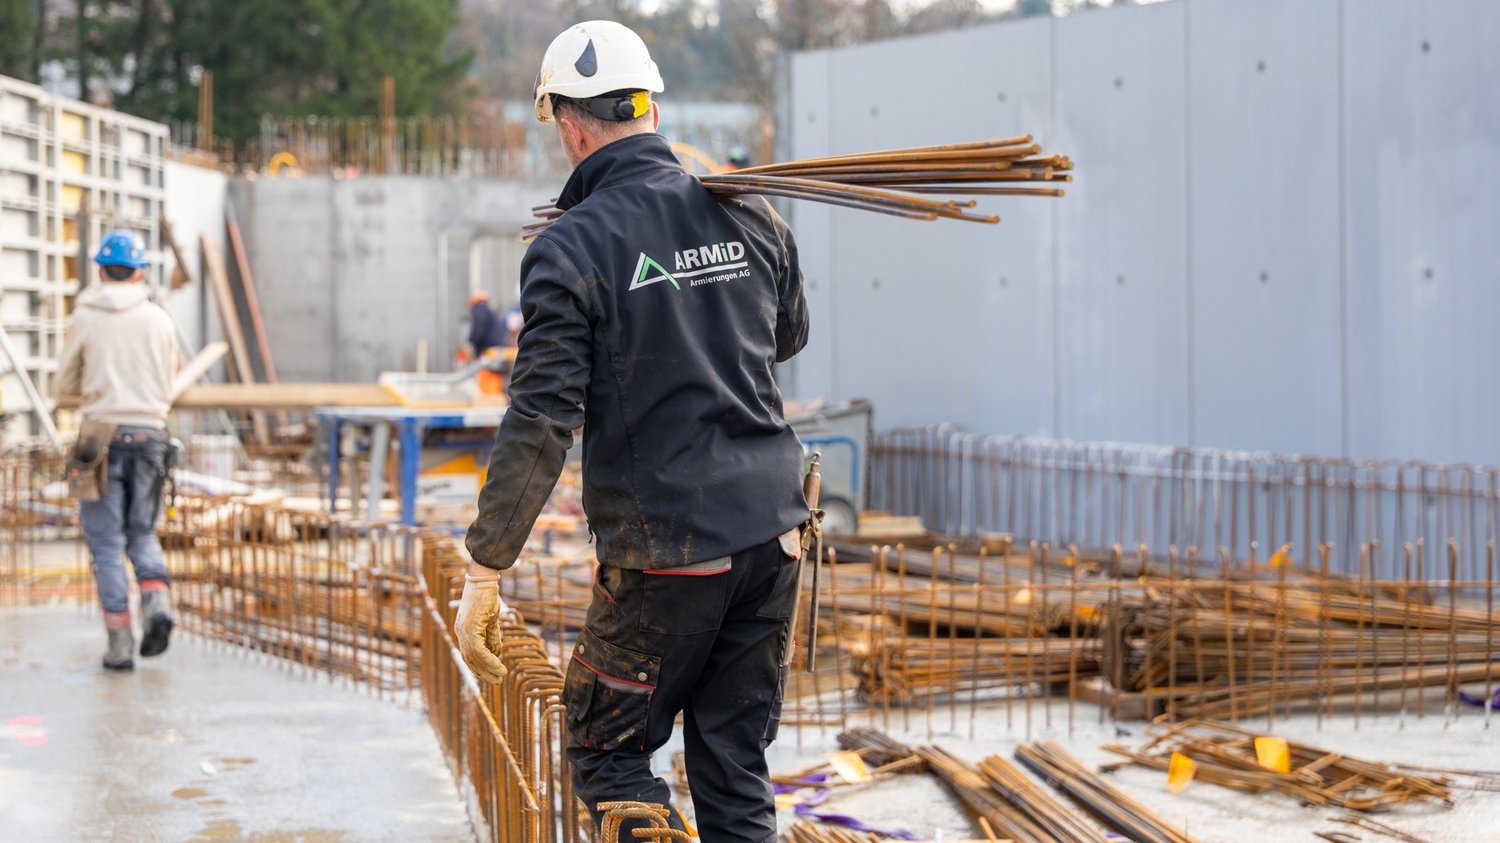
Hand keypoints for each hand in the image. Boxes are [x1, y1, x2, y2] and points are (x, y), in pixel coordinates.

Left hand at [453, 568, 507, 683]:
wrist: (483, 580)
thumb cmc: (487, 596)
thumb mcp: (491, 619)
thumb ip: (492, 636)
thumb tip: (497, 653)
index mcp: (464, 630)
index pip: (469, 654)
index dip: (479, 667)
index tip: (491, 675)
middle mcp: (461, 632)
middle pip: (470, 659)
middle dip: (483, 672)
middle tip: (496, 681)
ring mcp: (464, 631)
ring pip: (475, 657)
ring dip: (488, 669)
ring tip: (501, 676)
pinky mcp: (470, 628)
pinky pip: (479, 650)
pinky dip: (489, 660)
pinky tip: (499, 666)